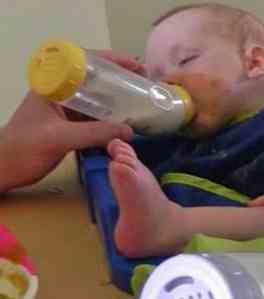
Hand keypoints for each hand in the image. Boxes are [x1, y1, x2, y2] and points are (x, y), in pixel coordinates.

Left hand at [0, 51, 143, 192]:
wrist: (5, 168)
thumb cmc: (25, 149)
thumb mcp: (61, 138)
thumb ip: (95, 133)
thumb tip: (129, 132)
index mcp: (53, 85)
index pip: (84, 62)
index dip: (112, 61)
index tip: (136, 67)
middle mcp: (60, 93)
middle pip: (94, 79)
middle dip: (120, 80)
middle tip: (146, 86)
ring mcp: (64, 110)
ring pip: (97, 99)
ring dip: (118, 101)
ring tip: (142, 104)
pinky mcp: (68, 126)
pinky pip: (95, 118)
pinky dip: (112, 121)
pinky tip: (127, 127)